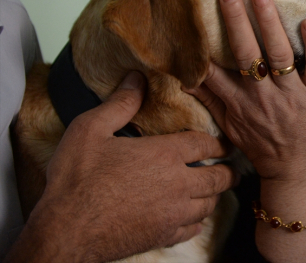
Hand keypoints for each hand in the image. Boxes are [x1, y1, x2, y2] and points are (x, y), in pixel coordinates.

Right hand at [6, 71, 235, 262]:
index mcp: (164, 154)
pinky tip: (193, 219)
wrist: (66, 231)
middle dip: (228, 171)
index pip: (205, 144)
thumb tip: (137, 78)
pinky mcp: (163, 236)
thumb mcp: (91, 129)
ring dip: (214, 195)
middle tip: (231, 168)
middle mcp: (177, 183)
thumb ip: (120, 104)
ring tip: (213, 190)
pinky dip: (197, 223)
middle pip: (218, 177)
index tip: (226, 143)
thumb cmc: (76, 179)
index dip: (219, 143)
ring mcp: (173, 213)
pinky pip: (193, 230)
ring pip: (209, 204)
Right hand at [187, 0, 305, 181]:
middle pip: (247, 55)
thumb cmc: (264, 147)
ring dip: (271, 25)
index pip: (216, 70)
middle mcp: (263, 97)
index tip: (194, 16)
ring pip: (279, 56)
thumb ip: (211, 101)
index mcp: (240, 104)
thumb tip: (186, 78)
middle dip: (236, 22)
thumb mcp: (231, 128)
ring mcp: (292, 96)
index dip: (204, 44)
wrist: (299, 171)